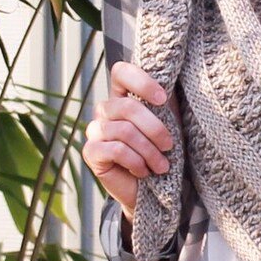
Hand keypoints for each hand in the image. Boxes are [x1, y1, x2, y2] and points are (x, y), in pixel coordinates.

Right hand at [82, 61, 179, 219]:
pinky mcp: (91, 152)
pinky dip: (136, 161)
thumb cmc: (161, 151)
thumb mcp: (168, 122)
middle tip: (169, 146)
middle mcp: (105, 109)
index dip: (141, 81)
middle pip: (128, 107)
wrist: (153, 188)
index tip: (163, 99)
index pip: (121, 72)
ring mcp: (95, 130)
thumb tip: (170, 83)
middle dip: (155, 128)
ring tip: (161, 165)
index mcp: (122, 95)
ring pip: (125, 131)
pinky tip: (143, 171)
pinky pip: (116, 150)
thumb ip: (162, 101)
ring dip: (149, 151)